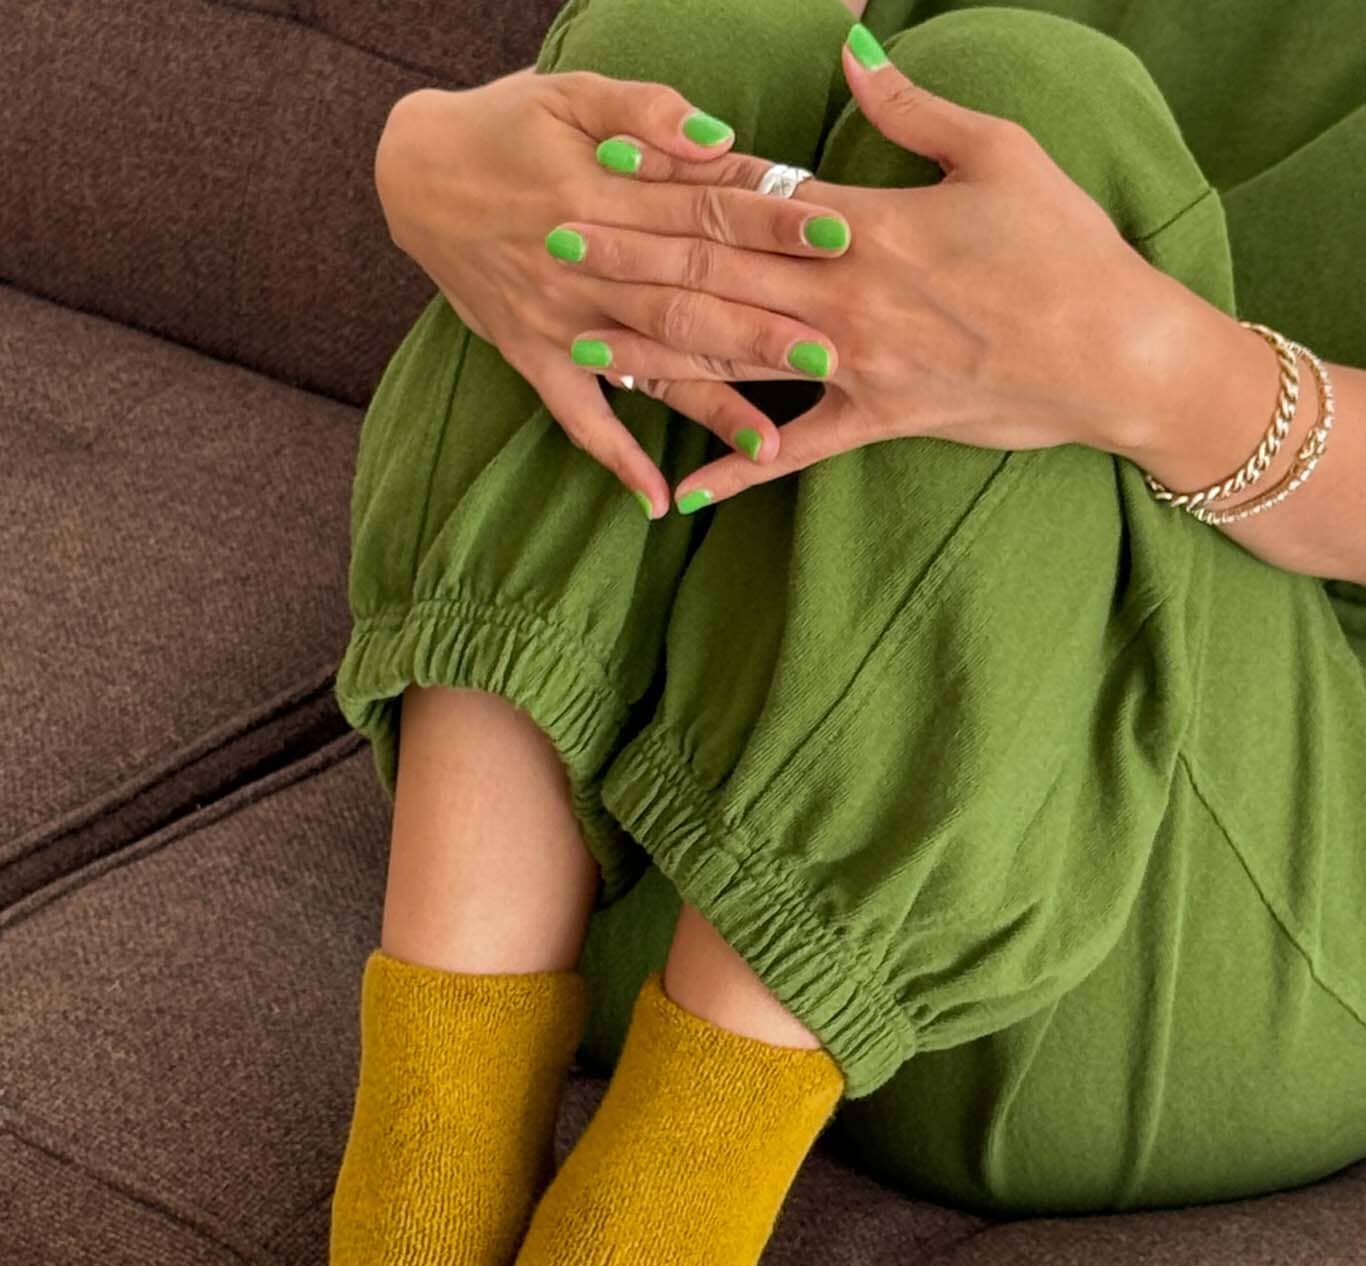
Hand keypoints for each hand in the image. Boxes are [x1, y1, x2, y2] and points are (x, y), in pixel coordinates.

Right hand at [373, 70, 853, 512]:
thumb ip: (643, 111)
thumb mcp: (570, 92)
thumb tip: (716, 138)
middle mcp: (585, 267)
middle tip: (832, 352)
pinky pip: (578, 421)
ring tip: (772, 447)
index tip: (838, 237)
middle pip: (690, 300)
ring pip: (650, 366)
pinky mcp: (534, 359)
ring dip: (711, 407)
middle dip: (763, 328)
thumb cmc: (505, 125)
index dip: (773, 224)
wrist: (414, 175)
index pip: (706, 211)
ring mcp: (560, 322)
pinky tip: (658, 503)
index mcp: (603, 195)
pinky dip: (616, 462)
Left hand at [566, 35, 1154, 508]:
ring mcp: (855, 364)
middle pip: (717, 268)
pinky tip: (680, 494)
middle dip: (629, 256)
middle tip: (552, 243)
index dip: (672, 175)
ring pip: (735, 355)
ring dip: (654, 352)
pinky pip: (792, 453)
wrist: (1115, 353)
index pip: (750, 193)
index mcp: (867, 222)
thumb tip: (854, 51)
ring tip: (580, 344)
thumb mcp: (998, 153)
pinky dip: (737, 475)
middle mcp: (844, 295)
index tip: (602, 159)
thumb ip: (913, 108)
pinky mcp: (875, 420)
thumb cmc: (1067, 247)